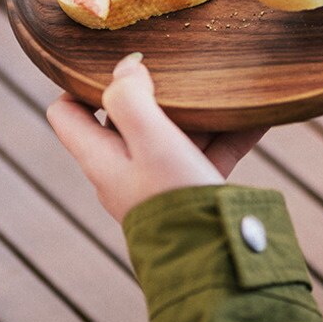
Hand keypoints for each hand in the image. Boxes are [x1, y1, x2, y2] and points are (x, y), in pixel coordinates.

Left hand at [47, 53, 265, 222]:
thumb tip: (126, 66)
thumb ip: (129, 98)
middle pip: (124, 117)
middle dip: (151, 90)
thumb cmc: (175, 197)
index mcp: (101, 157)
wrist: (216, 260)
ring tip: (221, 84)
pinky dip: (227, 132)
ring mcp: (158, 180)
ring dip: (195, 110)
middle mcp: (124, 169)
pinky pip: (208, 151)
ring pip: (172, 132)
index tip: (111, 61)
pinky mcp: (191, 189)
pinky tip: (256, 116)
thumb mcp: (150, 140)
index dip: (80, 84)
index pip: (66, 113)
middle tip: (175, 65)